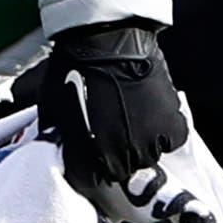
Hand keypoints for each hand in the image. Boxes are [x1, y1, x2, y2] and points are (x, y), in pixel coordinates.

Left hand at [37, 20, 190, 193]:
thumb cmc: (73, 70)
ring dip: (140, 141)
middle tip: (113, 126)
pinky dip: (163, 129)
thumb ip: (56, 137)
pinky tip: (150, 110)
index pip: (89, 181)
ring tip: (132, 114)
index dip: (89, 165)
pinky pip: (169, 140)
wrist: (106, 40)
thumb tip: (57, 145)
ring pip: (147, 157)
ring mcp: (147, 145)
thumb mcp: (51, 109)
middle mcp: (118, 159)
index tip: (90, 150)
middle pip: (121, 172)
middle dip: (115, 154)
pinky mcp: (171, 128)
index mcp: (86, 159)